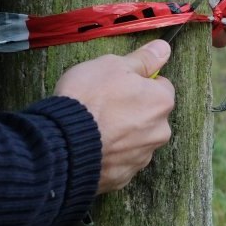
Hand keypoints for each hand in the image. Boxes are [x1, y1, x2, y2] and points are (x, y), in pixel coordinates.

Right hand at [54, 40, 175, 193]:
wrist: (62, 143)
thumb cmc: (88, 99)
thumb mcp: (113, 65)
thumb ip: (143, 59)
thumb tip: (163, 49)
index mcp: (161, 103)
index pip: (160, 88)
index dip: (139, 83)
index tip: (120, 85)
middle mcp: (159, 132)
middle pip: (150, 116)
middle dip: (132, 110)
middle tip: (103, 105)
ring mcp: (141, 157)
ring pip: (135, 139)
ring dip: (120, 134)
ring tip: (93, 126)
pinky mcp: (122, 177)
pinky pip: (119, 161)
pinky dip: (108, 154)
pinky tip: (91, 145)